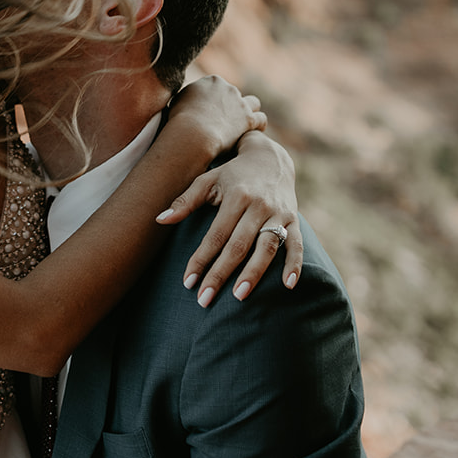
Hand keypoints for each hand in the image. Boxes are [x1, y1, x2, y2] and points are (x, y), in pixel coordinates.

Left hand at [156, 128, 301, 305]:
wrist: (271, 158)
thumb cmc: (232, 174)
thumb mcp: (208, 181)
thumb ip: (185, 201)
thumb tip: (160, 219)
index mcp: (235, 197)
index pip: (215, 235)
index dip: (201, 259)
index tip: (188, 282)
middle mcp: (258, 206)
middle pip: (238, 245)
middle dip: (221, 273)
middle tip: (205, 299)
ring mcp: (278, 213)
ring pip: (267, 247)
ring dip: (254, 273)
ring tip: (239, 297)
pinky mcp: (294, 220)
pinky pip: (297, 244)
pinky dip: (294, 264)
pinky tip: (288, 286)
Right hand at [164, 75, 266, 160]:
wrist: (193, 132)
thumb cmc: (179, 120)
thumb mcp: (177, 102)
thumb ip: (186, 98)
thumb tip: (185, 101)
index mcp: (211, 80)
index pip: (218, 86)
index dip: (216, 99)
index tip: (212, 110)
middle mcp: (228, 88)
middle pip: (234, 94)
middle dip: (231, 105)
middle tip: (225, 120)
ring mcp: (240, 103)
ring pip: (253, 103)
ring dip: (249, 111)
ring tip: (245, 123)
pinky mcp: (249, 119)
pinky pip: (261, 119)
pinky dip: (258, 125)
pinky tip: (254, 132)